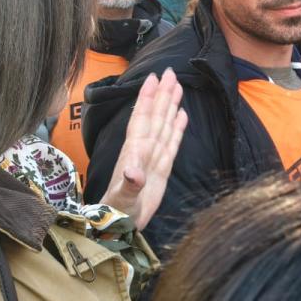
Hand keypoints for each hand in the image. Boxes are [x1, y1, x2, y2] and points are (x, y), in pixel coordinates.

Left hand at [100, 69, 187, 229]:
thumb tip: (134, 172)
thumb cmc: (117, 213)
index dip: (147, 98)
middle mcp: (144, 150)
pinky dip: (178, 128)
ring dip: (170, 106)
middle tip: (170, 72)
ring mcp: (153, 158)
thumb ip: (128, 185)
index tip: (153, 78)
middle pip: (155, 116)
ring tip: (177, 86)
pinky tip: (182, 115)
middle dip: (162, 94)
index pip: (142, 118)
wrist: (119, 227)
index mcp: (134, 151)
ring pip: (164, 125)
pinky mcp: (162, 169)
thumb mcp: (122, 199)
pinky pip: (172, 143)